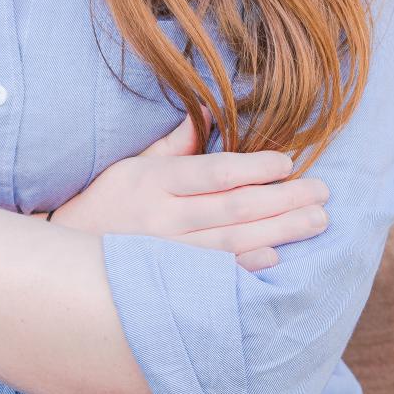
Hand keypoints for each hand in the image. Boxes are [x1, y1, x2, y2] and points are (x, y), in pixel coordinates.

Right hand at [51, 109, 328, 272]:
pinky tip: (278, 258)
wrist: (71, 261)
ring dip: (281, 231)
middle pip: (234, 208)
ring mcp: (172, 256)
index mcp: (157, 182)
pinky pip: (220, 276)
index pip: (214, 173)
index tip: (288, 162)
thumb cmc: (108, 203)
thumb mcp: (134, 164)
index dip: (254, 167)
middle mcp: (167, 220)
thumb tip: (212, 109)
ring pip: (235, 241)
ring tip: (317, 221)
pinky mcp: (175, 284)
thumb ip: (176, 143)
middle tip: (322, 193)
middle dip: (283, 199)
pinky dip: (249, 267)